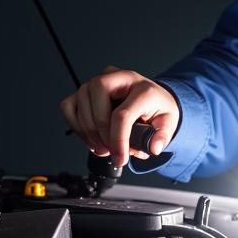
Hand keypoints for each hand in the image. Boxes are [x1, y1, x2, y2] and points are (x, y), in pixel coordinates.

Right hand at [59, 66, 179, 167]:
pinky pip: (69, 106)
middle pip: (97, 102)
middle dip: (100, 133)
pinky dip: (76, 125)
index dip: (118, 140)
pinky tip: (90, 137)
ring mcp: (98, 81)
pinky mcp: (85, 90)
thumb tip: (153, 147)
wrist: (149, 97)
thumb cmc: (156, 108)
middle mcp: (118, 78)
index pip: (122, 114)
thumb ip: (163, 136)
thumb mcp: (169, 122)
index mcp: (142, 87)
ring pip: (81, 103)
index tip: (120, 158)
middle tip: (110, 151)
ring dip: (88, 133)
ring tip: (102, 147)